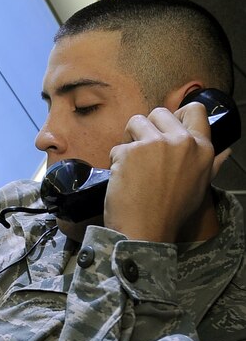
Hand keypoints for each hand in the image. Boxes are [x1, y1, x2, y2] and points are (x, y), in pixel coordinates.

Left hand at [104, 102, 219, 242]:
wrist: (145, 230)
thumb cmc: (171, 212)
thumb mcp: (200, 185)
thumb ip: (210, 163)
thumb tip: (225, 152)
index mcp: (202, 148)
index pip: (195, 110)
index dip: (177, 116)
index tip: (165, 128)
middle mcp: (181, 141)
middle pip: (159, 113)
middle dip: (147, 128)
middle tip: (143, 151)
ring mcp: (154, 144)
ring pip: (135, 122)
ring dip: (129, 139)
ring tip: (131, 162)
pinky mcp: (129, 152)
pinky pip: (117, 147)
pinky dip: (116, 161)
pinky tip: (122, 178)